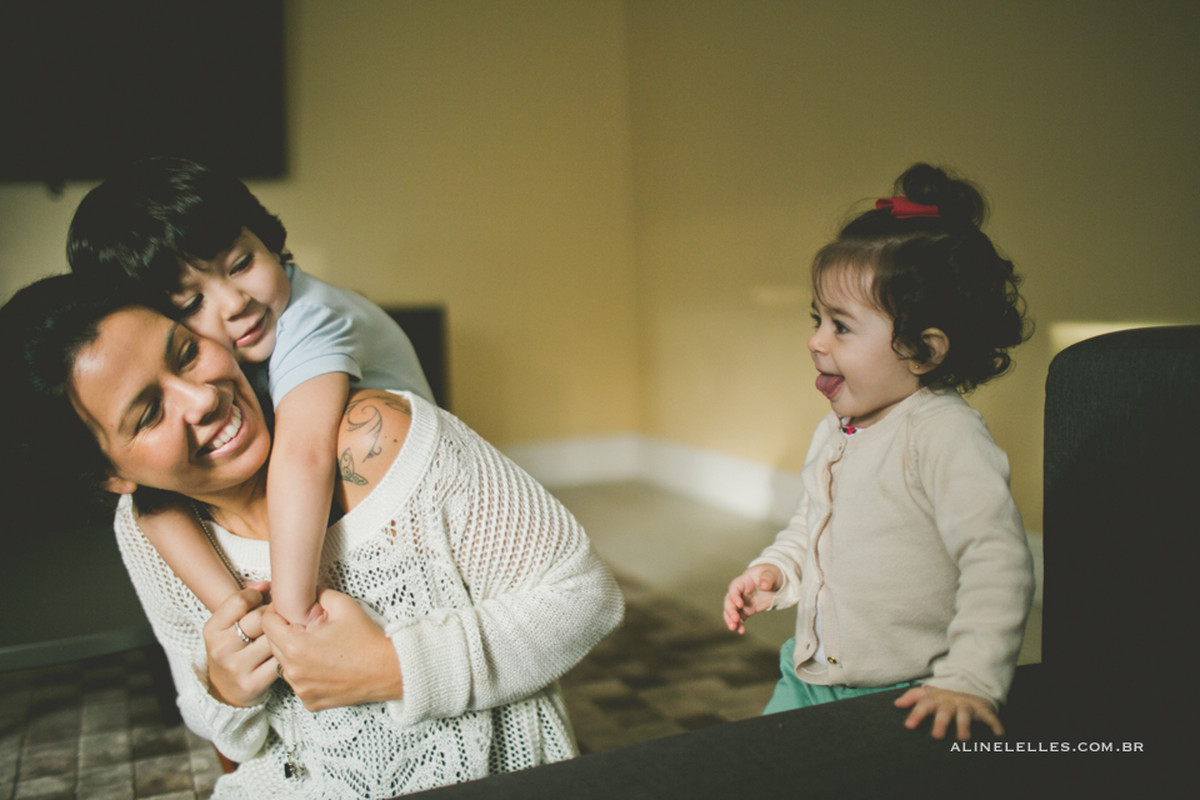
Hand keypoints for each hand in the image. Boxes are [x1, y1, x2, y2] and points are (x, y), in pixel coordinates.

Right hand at [203, 581, 278, 706]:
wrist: (226, 692)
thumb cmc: (233, 649)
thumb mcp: (228, 625)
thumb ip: (244, 601)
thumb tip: (265, 584)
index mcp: (212, 630)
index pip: (239, 601)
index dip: (257, 596)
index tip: (263, 600)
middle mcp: (220, 649)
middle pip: (259, 619)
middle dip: (274, 616)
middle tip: (280, 618)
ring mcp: (236, 668)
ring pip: (273, 639)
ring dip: (284, 635)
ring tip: (287, 634)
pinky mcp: (253, 684)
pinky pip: (279, 660)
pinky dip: (287, 653)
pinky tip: (287, 651)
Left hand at [261, 589, 402, 710]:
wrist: (389, 670)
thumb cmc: (367, 638)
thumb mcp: (342, 605)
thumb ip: (317, 594)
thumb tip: (303, 592)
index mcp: (296, 646)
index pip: (266, 623)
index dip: (277, 612)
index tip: (290, 611)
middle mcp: (294, 671)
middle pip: (272, 645)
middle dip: (286, 633)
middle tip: (309, 627)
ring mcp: (301, 690)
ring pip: (284, 665)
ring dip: (295, 654)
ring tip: (320, 647)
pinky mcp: (311, 702)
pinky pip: (299, 683)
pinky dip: (307, 674)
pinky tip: (325, 665)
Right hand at [723, 564, 782, 633]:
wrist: (775, 582)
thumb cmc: (771, 574)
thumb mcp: (771, 574)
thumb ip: (767, 578)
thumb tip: (764, 585)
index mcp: (743, 581)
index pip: (734, 588)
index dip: (734, 596)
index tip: (740, 605)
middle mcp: (739, 592)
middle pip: (729, 600)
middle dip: (730, 610)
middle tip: (735, 619)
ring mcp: (742, 602)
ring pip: (731, 611)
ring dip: (730, 620)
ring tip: (734, 628)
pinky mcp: (747, 610)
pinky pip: (739, 618)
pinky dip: (739, 625)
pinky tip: (741, 631)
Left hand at [894, 685, 1003, 739]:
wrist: (969, 686)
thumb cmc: (943, 697)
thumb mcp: (928, 695)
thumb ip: (912, 698)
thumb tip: (896, 704)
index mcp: (936, 700)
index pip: (924, 706)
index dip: (916, 715)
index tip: (909, 726)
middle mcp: (950, 702)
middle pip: (944, 712)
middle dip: (941, 723)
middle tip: (936, 736)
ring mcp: (967, 705)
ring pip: (965, 715)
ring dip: (964, 726)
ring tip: (962, 739)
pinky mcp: (982, 709)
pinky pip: (989, 717)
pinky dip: (995, 724)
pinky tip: (999, 734)